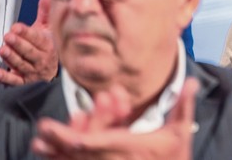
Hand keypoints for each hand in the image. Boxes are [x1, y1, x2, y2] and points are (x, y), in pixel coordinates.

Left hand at [0, 0, 57, 85]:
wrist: (52, 68)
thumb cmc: (48, 46)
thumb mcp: (48, 28)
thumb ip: (45, 11)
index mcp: (50, 45)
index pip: (38, 39)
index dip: (27, 33)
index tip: (17, 27)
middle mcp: (42, 59)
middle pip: (30, 52)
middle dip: (19, 44)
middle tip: (9, 37)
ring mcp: (33, 70)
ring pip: (22, 64)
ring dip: (12, 58)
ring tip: (4, 50)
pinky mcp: (25, 80)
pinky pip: (15, 81)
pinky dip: (6, 78)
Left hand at [31, 77, 198, 159]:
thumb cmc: (174, 159)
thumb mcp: (180, 133)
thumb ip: (183, 106)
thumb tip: (193, 81)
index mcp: (130, 147)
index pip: (96, 143)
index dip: (71, 136)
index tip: (53, 127)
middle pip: (80, 153)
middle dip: (60, 140)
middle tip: (43, 129)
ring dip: (57, 154)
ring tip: (38, 143)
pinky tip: (51, 156)